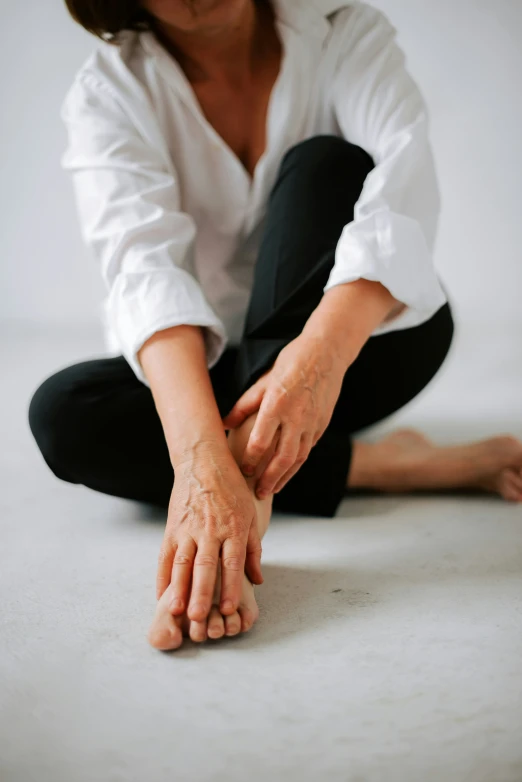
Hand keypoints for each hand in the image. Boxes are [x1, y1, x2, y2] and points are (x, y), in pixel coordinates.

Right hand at [156, 446, 262, 622]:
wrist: (203, 463)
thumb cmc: (231, 491)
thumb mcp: (249, 516)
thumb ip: (252, 550)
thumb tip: (257, 580)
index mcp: (232, 528)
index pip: (231, 562)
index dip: (231, 586)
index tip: (230, 609)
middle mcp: (209, 530)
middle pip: (205, 566)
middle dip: (201, 593)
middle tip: (199, 617)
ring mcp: (187, 529)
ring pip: (182, 563)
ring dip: (179, 589)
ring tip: (177, 612)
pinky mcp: (172, 528)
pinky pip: (165, 557)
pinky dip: (162, 578)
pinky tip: (162, 597)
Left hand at [222, 334, 346, 498]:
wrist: (326, 354)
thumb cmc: (291, 362)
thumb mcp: (264, 380)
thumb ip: (245, 404)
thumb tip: (225, 423)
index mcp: (277, 405)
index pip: (261, 441)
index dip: (251, 460)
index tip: (243, 470)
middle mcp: (296, 418)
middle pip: (282, 458)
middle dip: (270, 479)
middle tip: (258, 493)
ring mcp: (312, 423)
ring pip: (298, 458)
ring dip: (285, 477)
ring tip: (273, 489)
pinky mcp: (321, 425)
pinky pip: (308, 449)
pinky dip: (297, 463)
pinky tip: (288, 471)